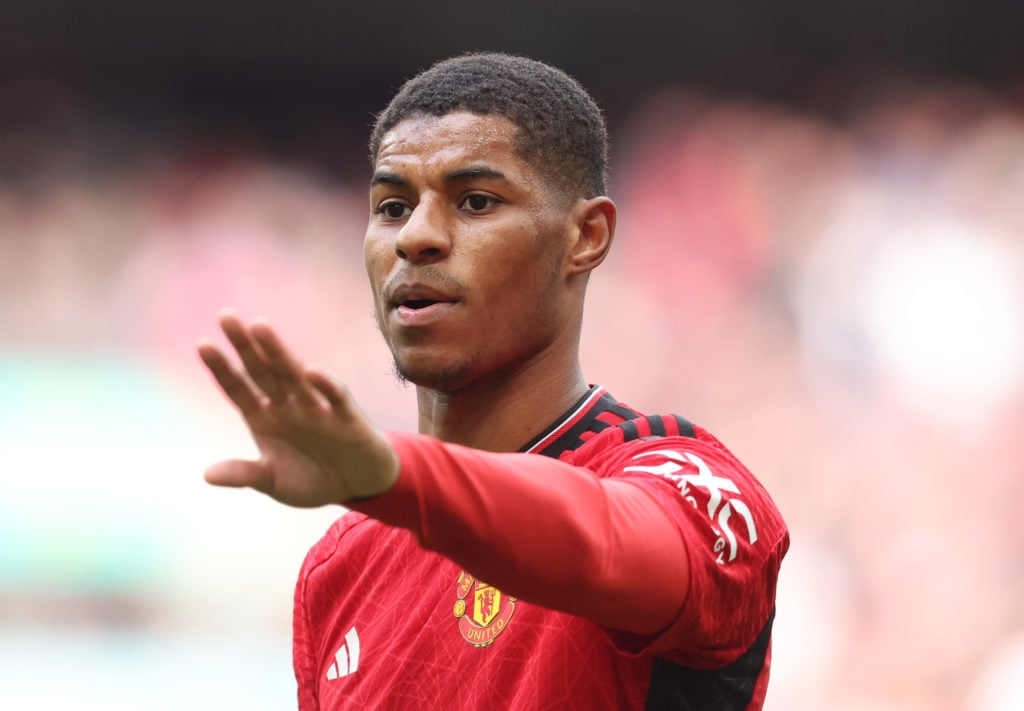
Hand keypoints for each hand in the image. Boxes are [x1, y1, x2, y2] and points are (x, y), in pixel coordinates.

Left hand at [197, 309, 399, 506]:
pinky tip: (310, 373)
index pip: (238, 388)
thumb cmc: (314, 480)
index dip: (221, 368)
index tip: (202, 344)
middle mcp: (288, 405)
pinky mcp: (346, 416)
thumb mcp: (274, 482)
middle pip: (262, 371)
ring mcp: (316, 407)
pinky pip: (333, 397)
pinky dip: (324, 385)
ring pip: (293, 375)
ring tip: (260, 327)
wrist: (359, 486)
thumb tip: (206, 475)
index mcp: (265, 417)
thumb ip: (245, 474)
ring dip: (277, 352)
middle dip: (245, 346)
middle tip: (226, 316)